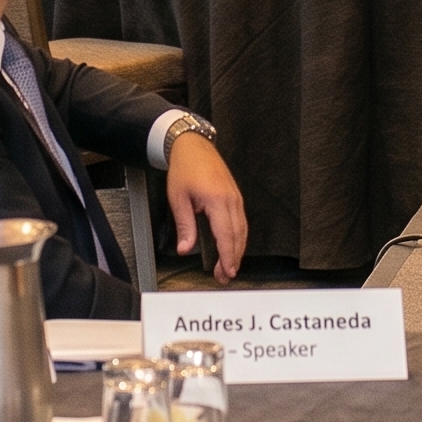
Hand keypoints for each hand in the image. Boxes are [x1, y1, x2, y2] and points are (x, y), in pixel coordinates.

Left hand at [164, 133, 246, 282]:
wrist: (193, 145)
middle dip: (234, 258)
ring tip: (229, 266)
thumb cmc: (185, 167)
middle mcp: (230, 199)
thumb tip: (185, 247)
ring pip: (242, 229)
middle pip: (238, 235)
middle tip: (226, 276)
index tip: (227, 271)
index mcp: (217, 199)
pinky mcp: (235, 196)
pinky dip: (239, 236)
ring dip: (238, 249)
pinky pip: (241, 220)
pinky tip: (233, 246)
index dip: (228, 256)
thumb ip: (185, 225)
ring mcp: (235, 197)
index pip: (226, 235)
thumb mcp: (178, 198)